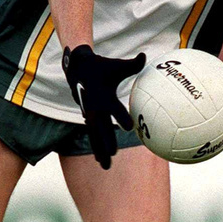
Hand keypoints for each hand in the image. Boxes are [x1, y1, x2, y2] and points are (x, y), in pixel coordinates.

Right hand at [62, 44, 145, 168]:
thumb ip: (132, 65)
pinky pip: (92, 135)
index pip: (114, 108)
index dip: (121, 116)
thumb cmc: (101, 67)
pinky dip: (95, 147)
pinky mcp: (88, 117)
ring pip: (95, 136)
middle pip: (102, 128)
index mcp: (104, 96)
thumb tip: (144, 56)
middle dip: (106, 141)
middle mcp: (95, 108)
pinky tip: (100, 159)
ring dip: (100, 150)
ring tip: (106, 166)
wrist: (78, 68)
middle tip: (113, 154)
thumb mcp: (116, 65)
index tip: (128, 127)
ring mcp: (90, 114)